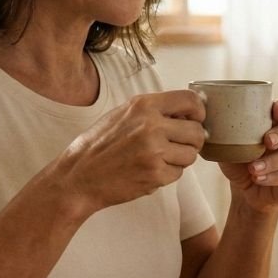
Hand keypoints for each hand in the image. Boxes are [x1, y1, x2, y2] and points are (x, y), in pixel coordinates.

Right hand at [57, 90, 205, 212]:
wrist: (78, 176)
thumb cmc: (98, 145)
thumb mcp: (123, 114)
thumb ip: (153, 110)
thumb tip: (188, 110)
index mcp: (144, 105)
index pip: (191, 101)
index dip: (199, 112)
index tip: (195, 121)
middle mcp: (151, 125)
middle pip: (197, 132)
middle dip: (191, 141)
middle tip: (176, 147)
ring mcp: (154, 151)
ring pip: (191, 155)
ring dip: (180, 160)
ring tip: (158, 159)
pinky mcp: (155, 174)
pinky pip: (178, 174)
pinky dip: (168, 175)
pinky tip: (149, 171)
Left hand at [218, 99, 277, 213]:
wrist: (246, 192)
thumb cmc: (239, 162)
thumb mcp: (228, 146)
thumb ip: (221, 133)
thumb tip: (199, 119)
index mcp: (273, 124)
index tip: (275, 110)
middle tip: (266, 141)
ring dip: (272, 161)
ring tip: (254, 168)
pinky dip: (273, 177)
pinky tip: (259, 178)